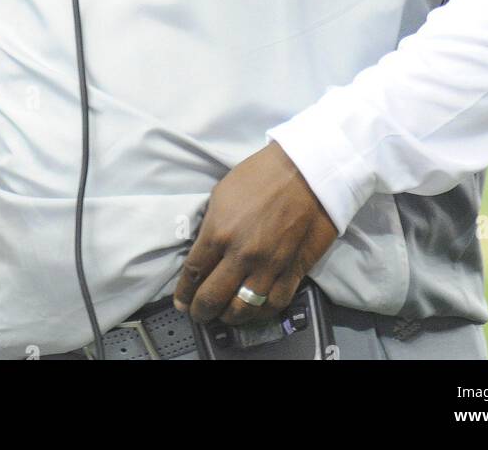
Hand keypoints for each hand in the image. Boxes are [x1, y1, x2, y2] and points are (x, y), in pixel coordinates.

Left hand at [173, 140, 338, 324]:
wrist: (305, 170)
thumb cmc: (261, 175)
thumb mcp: (222, 193)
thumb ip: (211, 226)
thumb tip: (204, 252)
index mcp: (218, 232)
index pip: (193, 274)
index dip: (184, 294)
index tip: (182, 303)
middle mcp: (241, 255)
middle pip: (213, 298)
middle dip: (201, 311)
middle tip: (199, 314)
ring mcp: (269, 266)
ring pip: (243, 309)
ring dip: (230, 317)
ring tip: (225, 315)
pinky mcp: (293, 270)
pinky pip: (274, 304)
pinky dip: (261, 312)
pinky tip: (254, 309)